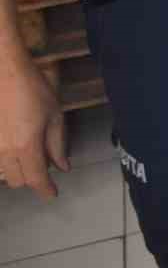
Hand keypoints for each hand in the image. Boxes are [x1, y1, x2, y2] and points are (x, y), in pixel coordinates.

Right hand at [0, 53, 68, 199]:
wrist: (5, 73)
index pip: (36, 179)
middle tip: (45, 164)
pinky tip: (14, 145)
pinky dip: (5, 160)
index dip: (45, 190)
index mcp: (26, 146)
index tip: (52, 194)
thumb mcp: (55, 116)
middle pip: (18, 180)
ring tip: (28, 152)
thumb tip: (62, 167)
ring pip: (3, 173)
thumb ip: (57, 145)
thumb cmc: (33, 90)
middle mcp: (4, 152)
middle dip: (33, 178)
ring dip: (17, 169)